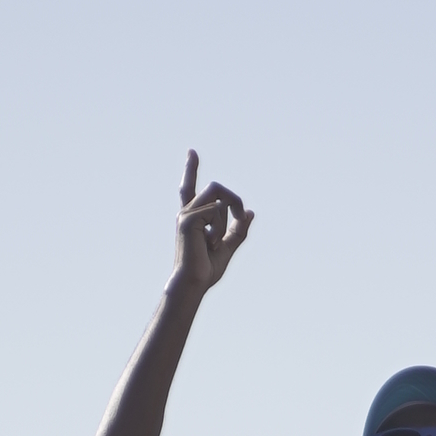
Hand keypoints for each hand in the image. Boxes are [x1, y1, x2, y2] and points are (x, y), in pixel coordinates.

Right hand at [174, 149, 253, 292]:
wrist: (194, 283)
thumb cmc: (206, 270)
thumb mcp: (228, 247)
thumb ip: (239, 230)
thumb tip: (249, 212)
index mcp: (194, 217)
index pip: (190, 189)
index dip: (191, 169)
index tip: (192, 152)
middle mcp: (187, 212)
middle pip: (216, 188)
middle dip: (234, 199)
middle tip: (241, 217)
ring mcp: (186, 215)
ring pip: (218, 199)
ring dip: (225, 220)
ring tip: (214, 242)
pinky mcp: (188, 219)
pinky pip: (216, 211)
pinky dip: (219, 229)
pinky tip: (208, 244)